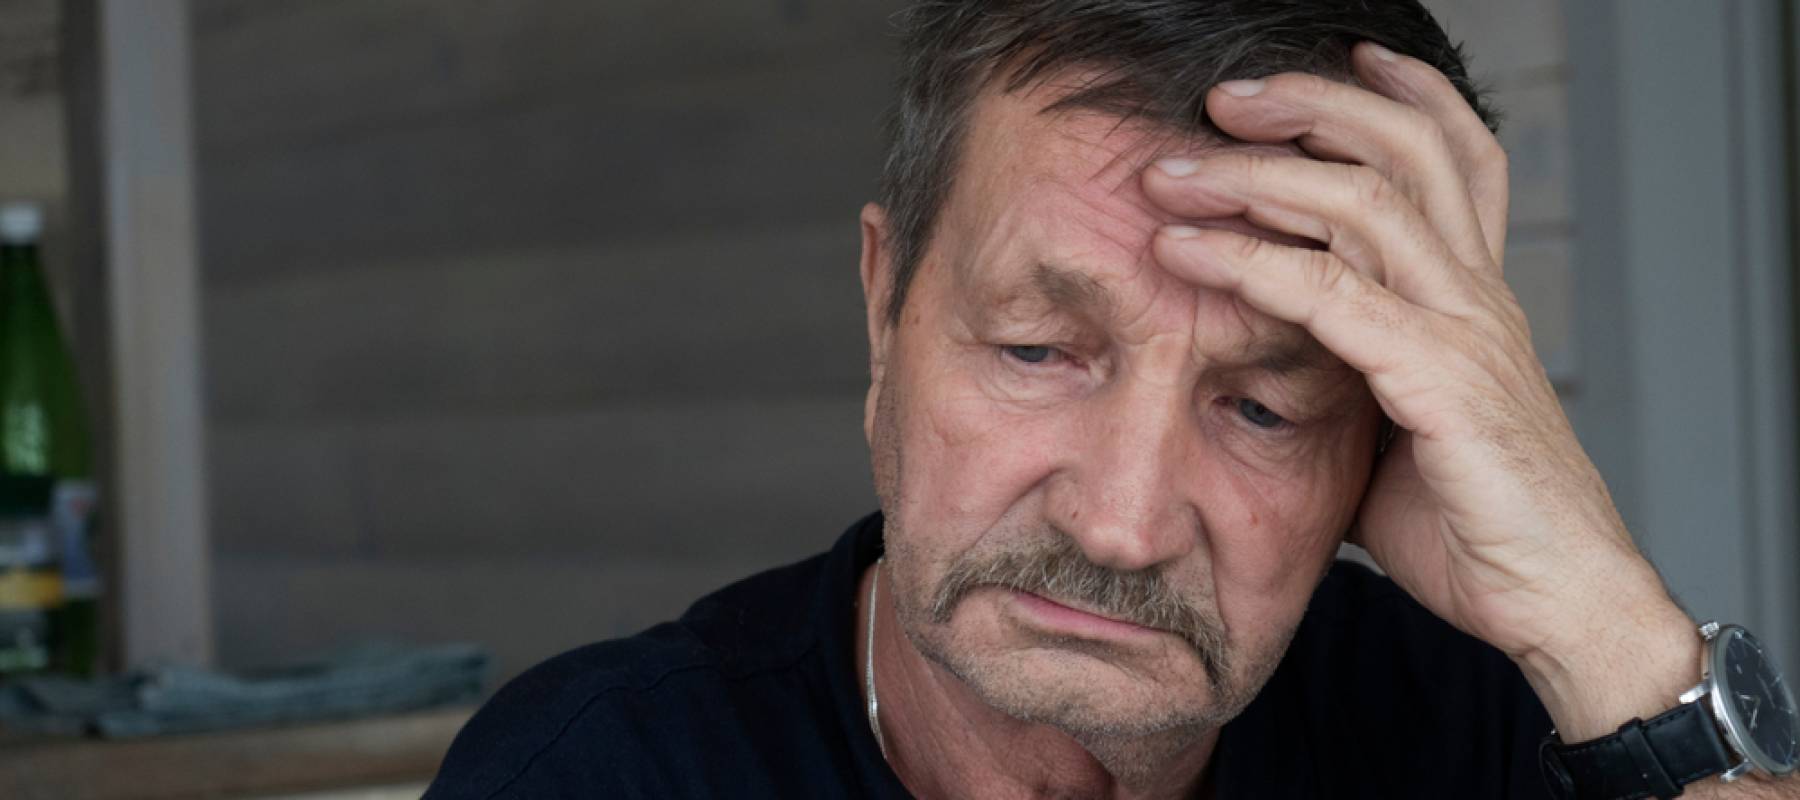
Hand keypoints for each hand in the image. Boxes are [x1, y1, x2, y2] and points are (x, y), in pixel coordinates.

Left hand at [1140, 42, 1696, 739]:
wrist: (1553, 601)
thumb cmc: (1478, 526)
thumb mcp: (1400, 433)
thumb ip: (1350, 385)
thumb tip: (1277, 385)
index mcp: (1474, 298)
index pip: (1459, 161)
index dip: (1407, 98)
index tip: (1344, 59)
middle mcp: (1476, 295)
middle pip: (1404, 152)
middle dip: (1311, 107)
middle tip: (1224, 96)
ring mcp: (1463, 331)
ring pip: (1364, 203)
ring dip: (1258, 174)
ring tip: (1176, 168)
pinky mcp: (1438, 381)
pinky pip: (1331, 296)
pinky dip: (1249, 262)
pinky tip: (1186, 250)